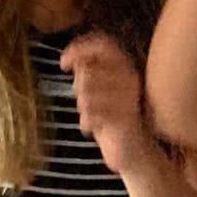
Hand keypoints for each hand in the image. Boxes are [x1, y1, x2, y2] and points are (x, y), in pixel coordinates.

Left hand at [61, 35, 162, 179]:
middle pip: (87, 72)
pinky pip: (91, 113)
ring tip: (92, 117)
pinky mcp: (125, 118)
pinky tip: (92, 128)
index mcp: (125, 66)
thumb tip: (72, 58)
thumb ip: (89, 70)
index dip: (80, 48)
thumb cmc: (111, 117)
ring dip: (83, 109)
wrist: (133, 151)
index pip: (102, 44)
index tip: (63, 63)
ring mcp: (129, 98)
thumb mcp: (99, 89)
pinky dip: (86, 122)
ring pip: (87, 94)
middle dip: (78, 90)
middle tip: (86, 104)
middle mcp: (130, 77)